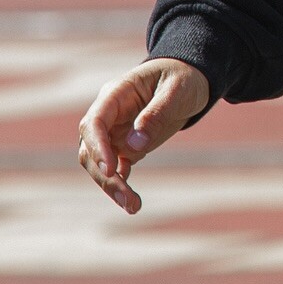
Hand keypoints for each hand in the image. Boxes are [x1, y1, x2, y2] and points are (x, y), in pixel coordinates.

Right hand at [77, 58, 208, 213]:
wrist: (191, 78)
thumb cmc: (183, 77)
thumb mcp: (177, 90)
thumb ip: (156, 113)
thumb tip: (133, 145)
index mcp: (116, 94)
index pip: (95, 123)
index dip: (97, 146)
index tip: (111, 169)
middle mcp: (109, 115)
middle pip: (91, 149)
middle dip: (105, 176)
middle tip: (126, 199)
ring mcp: (115, 131)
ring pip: (100, 164)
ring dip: (112, 185)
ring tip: (133, 206)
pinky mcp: (125, 145)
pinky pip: (116, 168)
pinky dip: (121, 185)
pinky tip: (133, 203)